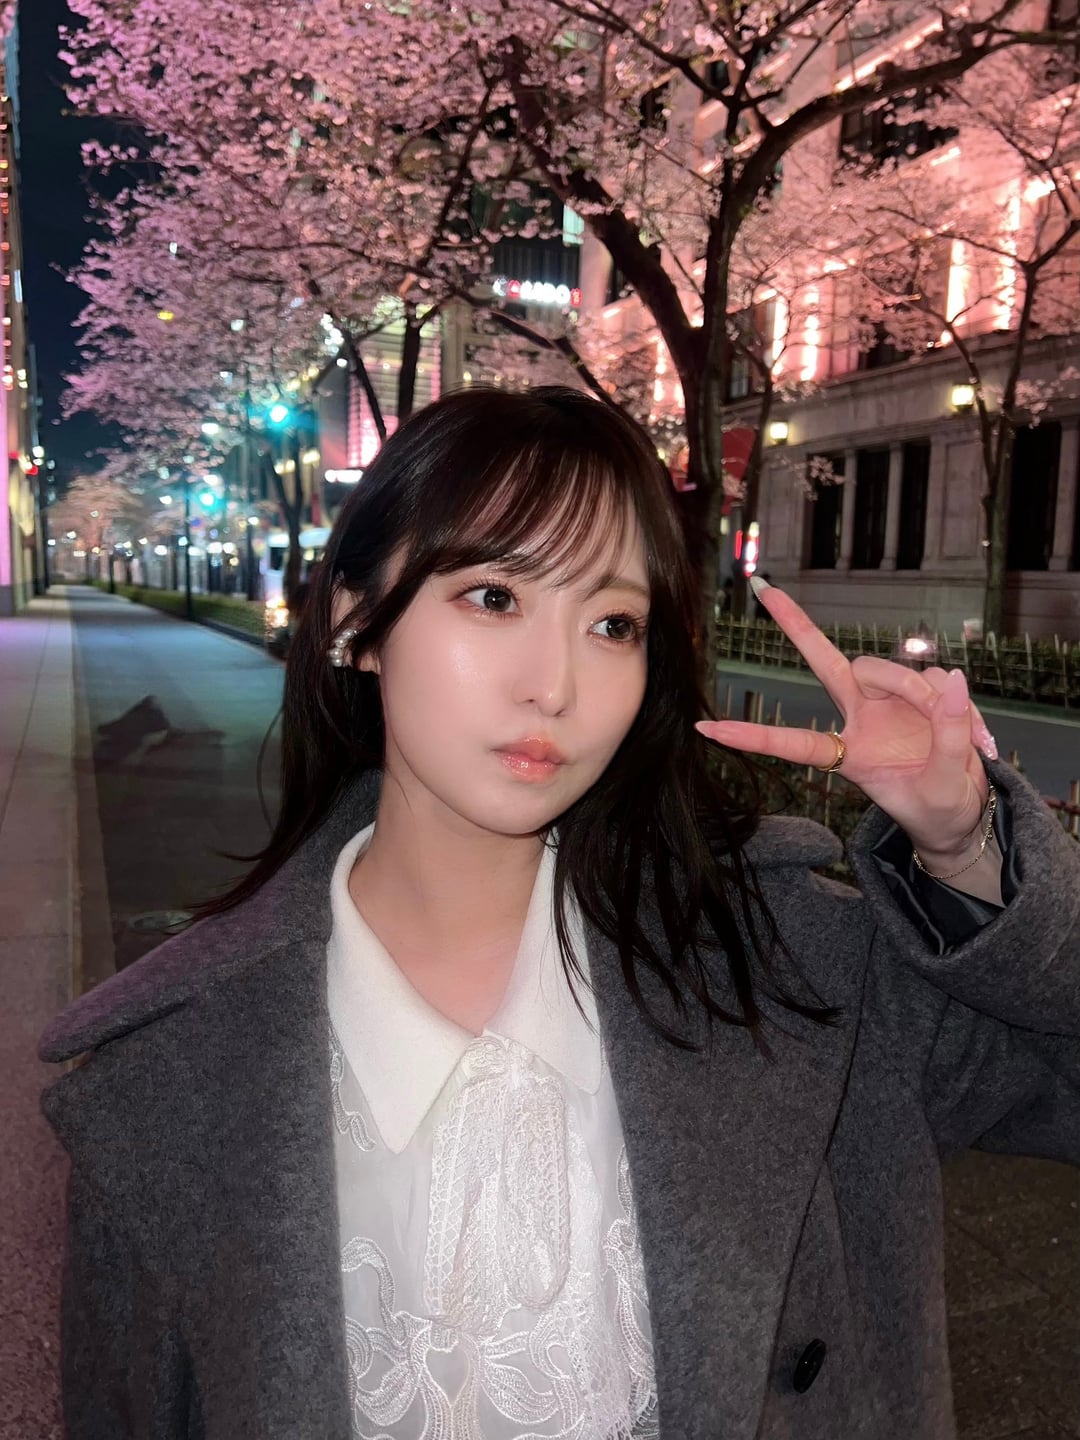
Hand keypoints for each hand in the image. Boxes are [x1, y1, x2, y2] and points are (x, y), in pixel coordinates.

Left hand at [695, 581, 995, 861]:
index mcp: (850, 754)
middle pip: (830, 665)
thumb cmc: (938, 806)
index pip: (795, 743)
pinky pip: (938, 679)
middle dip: (797, 627)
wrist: (966, 811)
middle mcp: (861, 719)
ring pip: (892, 670)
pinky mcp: (923, 693)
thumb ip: (948, 735)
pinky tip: (977, 738)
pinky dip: (958, 705)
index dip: (753, 737)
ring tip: (963, 737)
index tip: (707, 728)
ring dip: (922, 692)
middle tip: (763, 590)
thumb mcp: (944, 785)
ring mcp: (889, 702)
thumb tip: (951, 680)